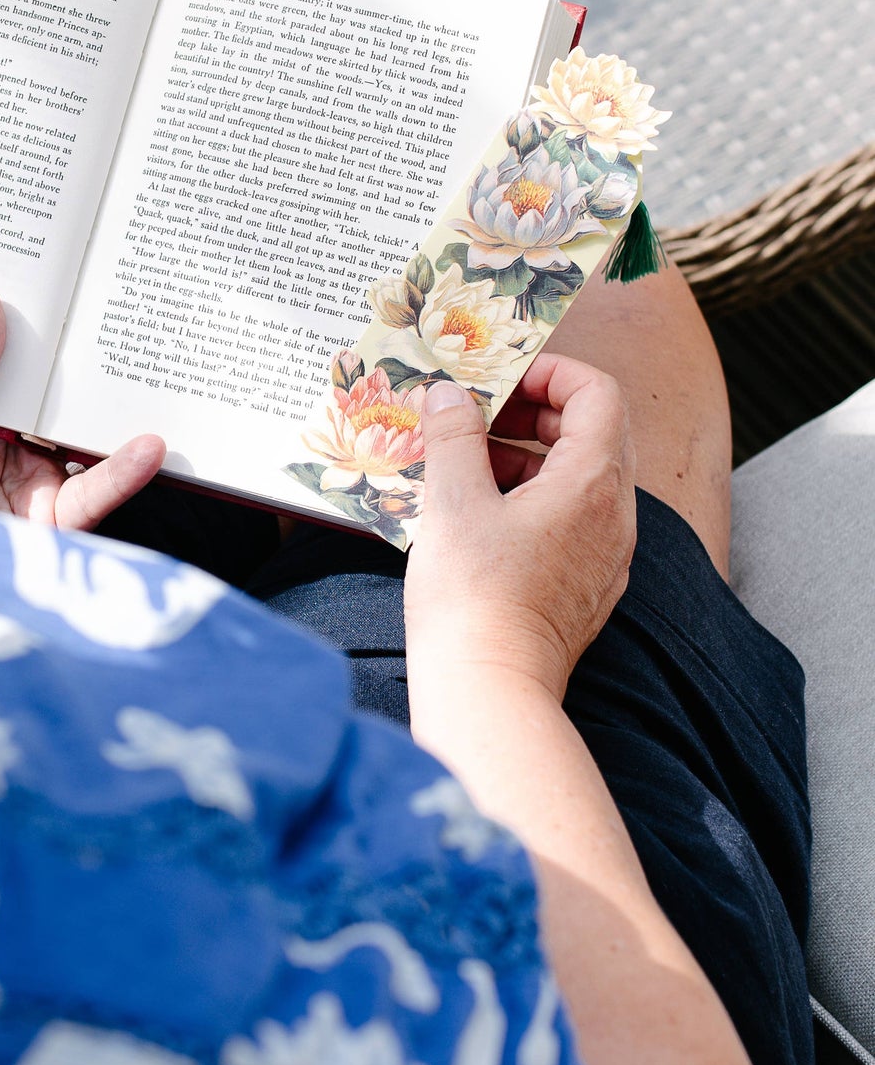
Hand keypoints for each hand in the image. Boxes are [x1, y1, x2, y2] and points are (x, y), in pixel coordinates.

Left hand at [0, 287, 164, 529]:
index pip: (10, 365)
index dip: (35, 331)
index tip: (63, 287)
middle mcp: (3, 446)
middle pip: (55, 396)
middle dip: (86, 361)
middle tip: (118, 315)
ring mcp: (31, 483)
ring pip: (83, 438)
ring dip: (115, 410)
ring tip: (148, 373)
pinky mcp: (50, 523)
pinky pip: (94, 492)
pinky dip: (125, 471)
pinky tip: (149, 446)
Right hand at [404, 355, 635, 704]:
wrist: (490, 692)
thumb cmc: (474, 598)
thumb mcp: (453, 501)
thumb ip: (454, 436)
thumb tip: (450, 396)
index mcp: (592, 484)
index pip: (597, 394)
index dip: (550, 372)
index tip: (499, 378)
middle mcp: (614, 516)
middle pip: (593, 433)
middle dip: (533, 411)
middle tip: (476, 412)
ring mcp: (606, 555)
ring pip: (580, 479)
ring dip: (527, 455)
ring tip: (465, 461)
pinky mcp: (586, 587)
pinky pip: (571, 520)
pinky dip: (532, 497)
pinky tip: (477, 512)